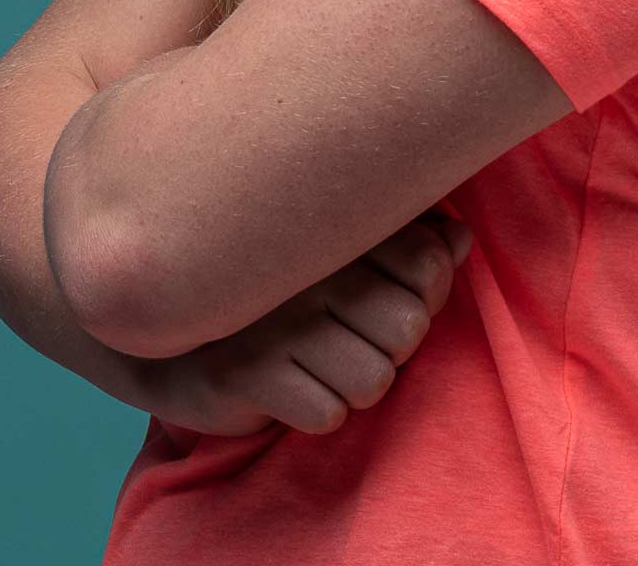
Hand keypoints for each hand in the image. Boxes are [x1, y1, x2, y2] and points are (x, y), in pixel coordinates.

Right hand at [133, 208, 473, 437]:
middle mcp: (308, 264)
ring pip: (375, 380)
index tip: (390, 295)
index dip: (425, 297)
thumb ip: (409, 243)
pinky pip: (327, 414)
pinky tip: (290, 385)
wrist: (176, 330)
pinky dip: (317, 411)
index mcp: (336, 223)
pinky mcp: (245, 372)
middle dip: (391, 349)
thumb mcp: (344, 256)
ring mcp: (275, 318)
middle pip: (409, 330)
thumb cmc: (281, 293)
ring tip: (319, 363)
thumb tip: (461, 242)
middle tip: (348, 337)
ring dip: (354, 386)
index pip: (430, 266)